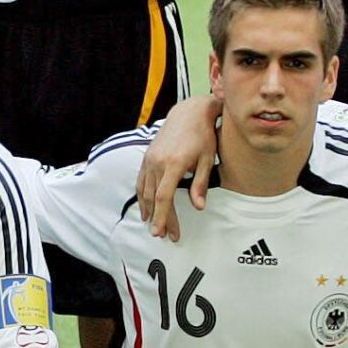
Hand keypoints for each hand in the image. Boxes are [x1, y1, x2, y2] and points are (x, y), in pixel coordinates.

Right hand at [135, 95, 222, 237]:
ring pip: (144, 191)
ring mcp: (150, 159)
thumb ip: (200, 184)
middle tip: (163, 234)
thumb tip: (199, 206)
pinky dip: (141, 196)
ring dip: (148, 210)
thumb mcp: (206, 159)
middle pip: (153, 198)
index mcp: (173, 164)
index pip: (163, 197)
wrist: (189, 113)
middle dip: (158, 218)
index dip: (163, 217)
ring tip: (153, 225)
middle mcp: (157, 162)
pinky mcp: (147, 157)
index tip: (163, 231)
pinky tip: (145, 207)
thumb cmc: (202, 135)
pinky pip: (141, 181)